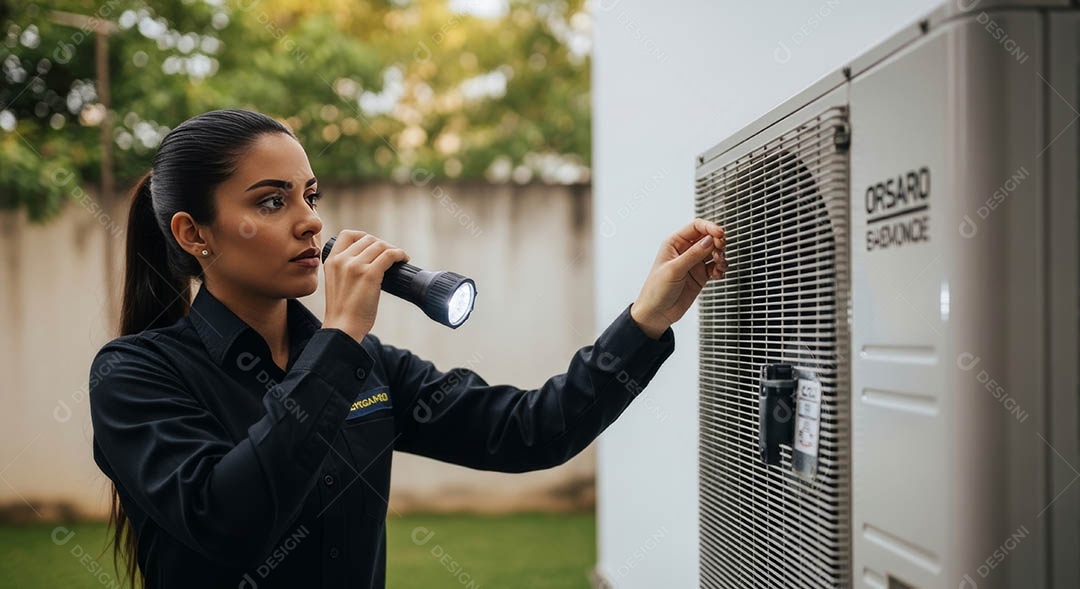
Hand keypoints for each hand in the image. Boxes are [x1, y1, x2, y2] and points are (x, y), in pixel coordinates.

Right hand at [321, 229, 409, 343]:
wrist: (343, 328)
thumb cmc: (343, 311)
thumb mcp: (336, 282)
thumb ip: (345, 269)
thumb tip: (368, 260)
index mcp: (331, 260)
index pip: (348, 234)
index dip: (365, 237)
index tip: (375, 246)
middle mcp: (342, 259)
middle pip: (368, 239)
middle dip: (382, 245)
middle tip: (391, 256)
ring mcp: (355, 266)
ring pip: (380, 245)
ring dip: (393, 250)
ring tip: (399, 259)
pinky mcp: (370, 274)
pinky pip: (389, 255)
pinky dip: (399, 254)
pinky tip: (404, 260)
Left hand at [630, 218, 726, 338]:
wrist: (656, 314)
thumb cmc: (656, 290)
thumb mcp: (674, 270)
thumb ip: (693, 255)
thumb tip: (709, 240)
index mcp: (674, 243)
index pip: (696, 227)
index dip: (710, 227)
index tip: (720, 234)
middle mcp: (685, 251)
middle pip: (708, 238)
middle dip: (718, 243)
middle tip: (720, 252)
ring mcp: (693, 263)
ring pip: (714, 252)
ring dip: (721, 257)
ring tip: (720, 265)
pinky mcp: (700, 276)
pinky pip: (715, 267)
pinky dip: (720, 269)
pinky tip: (718, 275)